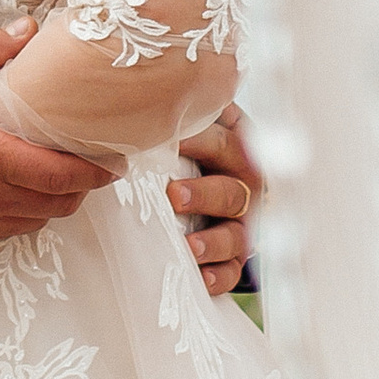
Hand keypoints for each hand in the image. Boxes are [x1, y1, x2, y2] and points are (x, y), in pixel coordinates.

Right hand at [0, 26, 112, 248]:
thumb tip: (28, 28)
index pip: (60, 176)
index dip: (94, 174)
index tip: (114, 164)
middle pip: (55, 205)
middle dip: (80, 189)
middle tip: (91, 168)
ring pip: (33, 222)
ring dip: (52, 204)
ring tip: (57, 179)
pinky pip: (5, 232)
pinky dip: (21, 215)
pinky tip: (18, 193)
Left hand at [169, 103, 259, 298]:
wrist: (203, 179)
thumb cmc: (189, 145)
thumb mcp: (192, 122)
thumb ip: (178, 114)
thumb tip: (135, 102)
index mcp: (235, 143)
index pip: (226, 141)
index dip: (200, 142)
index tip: (170, 143)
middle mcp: (244, 183)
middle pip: (233, 187)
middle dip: (204, 193)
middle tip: (174, 195)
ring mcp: (241, 221)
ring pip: (236, 233)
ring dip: (213, 239)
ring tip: (189, 245)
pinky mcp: (233, 255)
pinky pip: (234, 270)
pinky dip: (219, 275)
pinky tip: (201, 276)